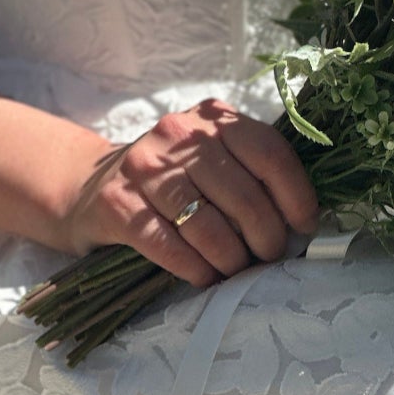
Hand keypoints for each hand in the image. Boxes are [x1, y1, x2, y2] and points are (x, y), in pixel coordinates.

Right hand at [61, 99, 318, 284]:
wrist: (89, 185)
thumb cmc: (171, 177)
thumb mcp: (211, 157)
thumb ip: (251, 171)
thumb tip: (303, 219)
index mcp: (213, 117)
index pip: (269, 152)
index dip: (295, 194)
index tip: (304, 226)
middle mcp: (178, 133)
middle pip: (242, 193)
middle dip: (265, 236)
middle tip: (269, 257)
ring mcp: (145, 167)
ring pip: (205, 222)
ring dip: (231, 257)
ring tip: (238, 270)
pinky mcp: (118, 203)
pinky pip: (167, 244)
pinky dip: (194, 267)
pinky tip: (205, 277)